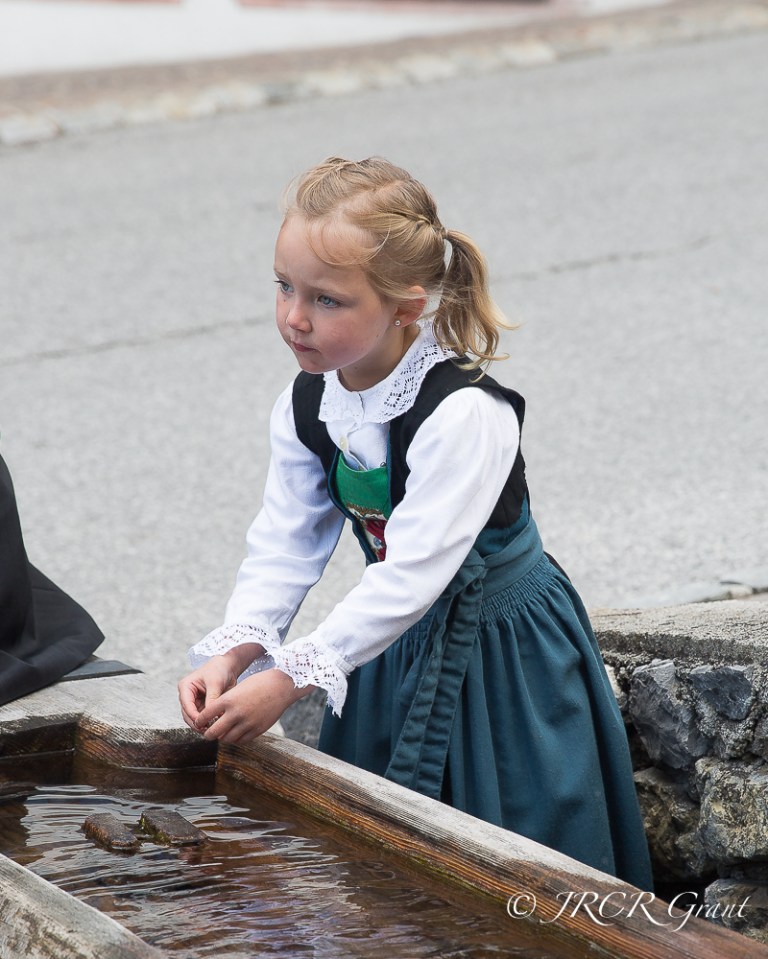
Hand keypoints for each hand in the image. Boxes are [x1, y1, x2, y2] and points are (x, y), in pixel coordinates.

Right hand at [178, 655, 238, 731]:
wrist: (228, 666)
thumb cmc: (219, 669)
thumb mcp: (215, 683)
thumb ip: (212, 698)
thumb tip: (212, 716)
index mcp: (185, 687)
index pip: (186, 705)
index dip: (194, 716)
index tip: (203, 723)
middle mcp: (187, 696)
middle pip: (187, 714)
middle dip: (196, 723)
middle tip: (207, 730)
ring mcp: (194, 702)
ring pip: (194, 718)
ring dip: (201, 725)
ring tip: (212, 729)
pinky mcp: (202, 706)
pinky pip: (202, 717)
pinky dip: (207, 722)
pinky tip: (215, 726)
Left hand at [194, 668, 312, 744]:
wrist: (281, 686)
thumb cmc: (258, 684)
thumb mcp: (238, 689)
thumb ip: (226, 703)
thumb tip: (214, 717)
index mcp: (229, 700)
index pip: (206, 715)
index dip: (200, 720)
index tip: (199, 722)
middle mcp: (236, 713)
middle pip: (214, 731)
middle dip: (208, 734)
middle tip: (207, 733)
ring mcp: (247, 723)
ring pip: (227, 739)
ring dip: (222, 738)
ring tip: (221, 735)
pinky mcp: (257, 730)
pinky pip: (241, 740)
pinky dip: (235, 740)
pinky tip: (235, 735)